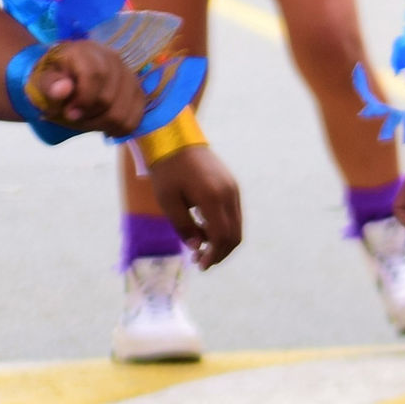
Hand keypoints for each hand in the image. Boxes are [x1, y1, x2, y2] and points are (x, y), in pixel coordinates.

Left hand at [21, 38, 143, 134]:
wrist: (68, 76)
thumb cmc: (54, 78)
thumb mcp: (43, 80)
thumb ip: (50, 84)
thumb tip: (62, 90)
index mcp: (87, 51)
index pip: (96, 74)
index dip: (83, 99)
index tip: (69, 113)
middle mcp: (113, 58)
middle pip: (108, 98)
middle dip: (88, 116)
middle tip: (74, 118)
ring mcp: (129, 75)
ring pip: (122, 112)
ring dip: (101, 124)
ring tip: (87, 121)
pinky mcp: (138, 92)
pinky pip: (135, 119)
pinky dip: (118, 129)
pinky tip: (104, 126)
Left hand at [148, 143, 244, 267]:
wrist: (175, 139)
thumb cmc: (167, 170)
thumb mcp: (168, 201)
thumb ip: (184, 227)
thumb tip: (197, 248)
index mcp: (212, 197)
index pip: (222, 236)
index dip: (213, 255)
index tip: (200, 265)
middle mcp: (229, 193)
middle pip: (234, 235)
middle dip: (220, 252)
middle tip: (201, 261)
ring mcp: (233, 188)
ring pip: (237, 225)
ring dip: (222, 241)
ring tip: (201, 247)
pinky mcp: (232, 185)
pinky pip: (234, 214)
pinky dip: (224, 228)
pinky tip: (205, 230)